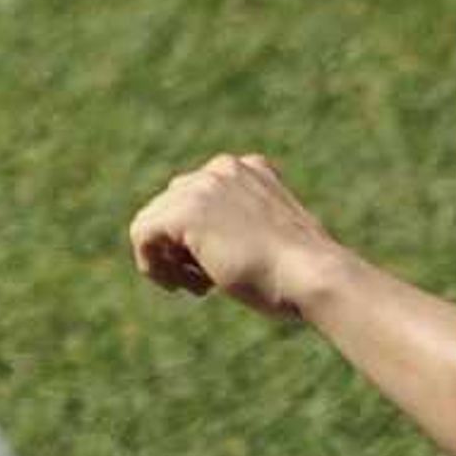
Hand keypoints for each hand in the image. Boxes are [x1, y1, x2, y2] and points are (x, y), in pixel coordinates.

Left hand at [129, 153, 348, 319]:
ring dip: (169, 259)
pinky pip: (143, 235)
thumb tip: (206, 244)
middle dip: (181, 247)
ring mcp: (202, 186)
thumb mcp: (272, 238)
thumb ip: (240, 226)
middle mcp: (223, 168)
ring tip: (197, 286)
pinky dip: (152, 265)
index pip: (199, 197)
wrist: (312, 276)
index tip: (213, 270)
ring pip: (155, 220)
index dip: (197, 239)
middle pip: (172, 205)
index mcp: (249, 169)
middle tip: (203, 283)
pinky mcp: (184, 212)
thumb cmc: (300, 272)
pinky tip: (177, 286)